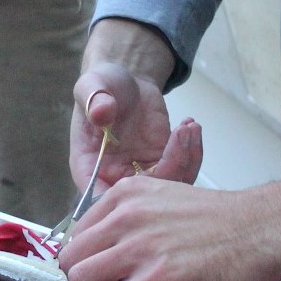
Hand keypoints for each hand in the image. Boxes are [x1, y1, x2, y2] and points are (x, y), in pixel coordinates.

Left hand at [58, 175, 280, 280]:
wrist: (261, 229)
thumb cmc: (225, 219)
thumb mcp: (169, 198)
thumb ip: (138, 215)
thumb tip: (117, 244)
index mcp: (128, 193)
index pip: (80, 229)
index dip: (84, 254)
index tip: (94, 268)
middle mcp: (126, 216)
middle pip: (72, 255)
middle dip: (79, 278)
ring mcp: (139, 248)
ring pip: (79, 278)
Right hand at [71, 62, 201, 191]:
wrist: (127, 81)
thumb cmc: (103, 84)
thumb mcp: (92, 86)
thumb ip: (94, 101)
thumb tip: (100, 113)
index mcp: (89, 167)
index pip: (101, 199)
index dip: (124, 199)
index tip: (150, 173)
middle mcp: (115, 177)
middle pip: (143, 200)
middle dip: (169, 171)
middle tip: (181, 136)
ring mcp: (141, 172)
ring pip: (167, 186)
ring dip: (185, 160)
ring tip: (189, 127)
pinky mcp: (162, 163)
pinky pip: (181, 170)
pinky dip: (191, 152)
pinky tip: (190, 126)